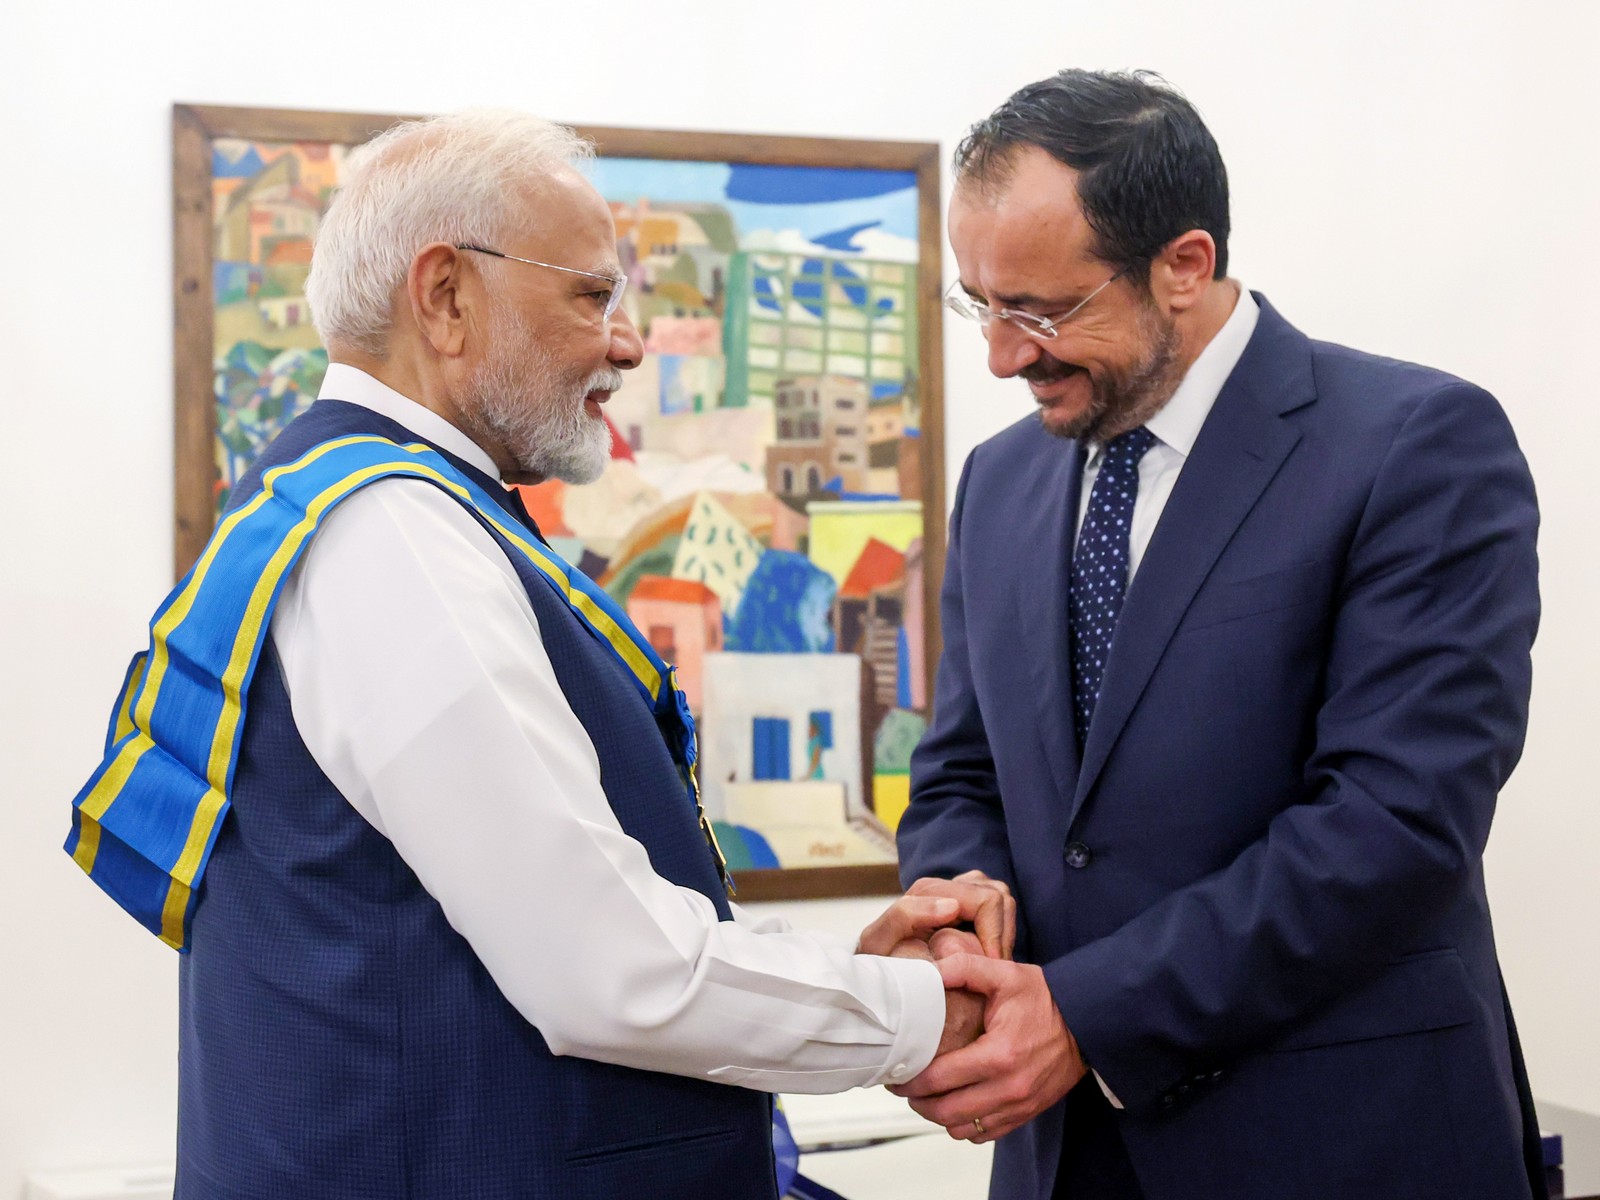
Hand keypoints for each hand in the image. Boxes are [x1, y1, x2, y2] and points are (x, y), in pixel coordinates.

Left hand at [856, 875, 1013, 958]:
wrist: (880, 969)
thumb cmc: (879, 958)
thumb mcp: (879, 940)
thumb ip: (906, 915)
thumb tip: (952, 906)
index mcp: (928, 889)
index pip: (986, 900)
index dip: (994, 934)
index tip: (991, 965)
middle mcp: (948, 885)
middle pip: (998, 897)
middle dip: (1001, 934)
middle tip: (993, 967)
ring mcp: (962, 893)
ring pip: (1003, 903)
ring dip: (1003, 934)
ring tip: (991, 964)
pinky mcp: (969, 908)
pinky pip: (1000, 914)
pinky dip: (1000, 936)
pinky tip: (988, 960)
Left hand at [889, 954, 1086, 1143]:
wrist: (1087, 1023)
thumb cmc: (1045, 999)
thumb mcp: (1006, 974)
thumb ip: (965, 968)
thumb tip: (930, 971)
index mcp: (999, 1055)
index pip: (940, 1079)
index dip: (910, 1080)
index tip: (895, 1074)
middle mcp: (1009, 1087)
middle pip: (946, 1111)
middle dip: (918, 1101)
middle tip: (904, 1086)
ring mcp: (1019, 1105)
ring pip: (963, 1128)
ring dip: (939, 1115)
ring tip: (927, 1095)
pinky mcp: (1026, 1113)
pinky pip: (985, 1134)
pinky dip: (965, 1125)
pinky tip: (955, 1104)